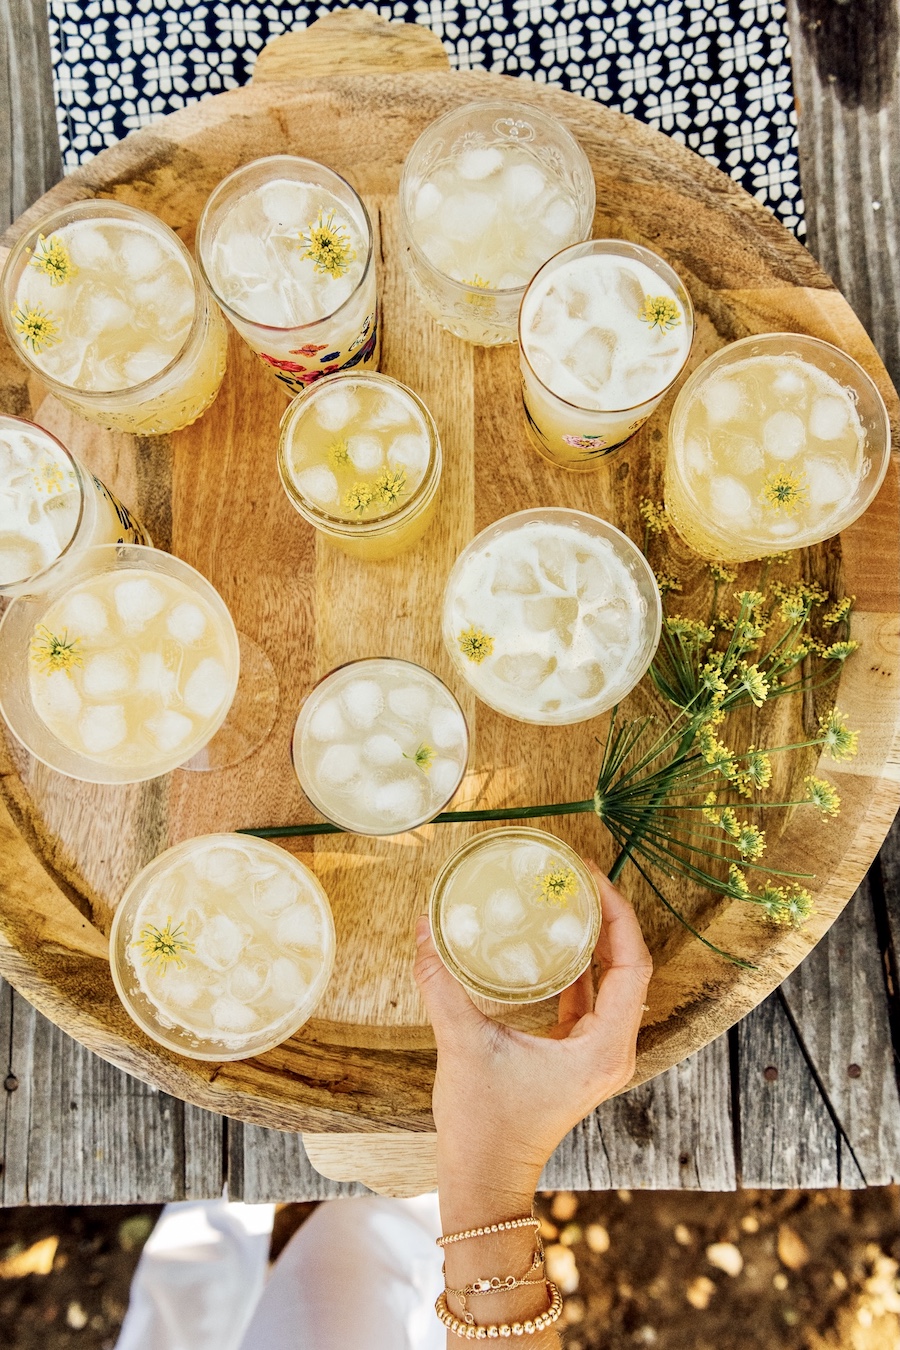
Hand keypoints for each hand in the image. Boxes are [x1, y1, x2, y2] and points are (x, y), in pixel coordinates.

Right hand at [413, 862, 652, 1210]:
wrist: (483, 1183)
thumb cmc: (483, 1127)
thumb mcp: (462, 1046)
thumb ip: (442, 984)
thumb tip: (424, 929)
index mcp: (602, 1047)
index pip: (632, 964)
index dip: (617, 914)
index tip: (590, 876)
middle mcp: (611, 1049)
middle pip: (628, 967)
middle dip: (607, 917)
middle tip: (575, 877)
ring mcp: (597, 1054)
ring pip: (610, 981)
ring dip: (594, 939)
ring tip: (567, 897)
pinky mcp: (577, 1057)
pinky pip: (589, 998)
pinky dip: (577, 965)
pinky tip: (551, 940)